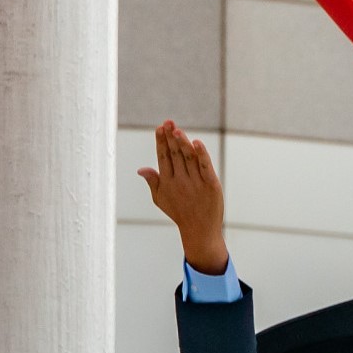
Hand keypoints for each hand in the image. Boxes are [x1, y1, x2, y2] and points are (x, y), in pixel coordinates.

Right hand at [138, 121, 226, 273]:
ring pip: (188, 158)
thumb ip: (153, 182)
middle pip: (174, 155)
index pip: (162, 157)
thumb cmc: (179, 213)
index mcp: (167, 182)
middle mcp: (180, 181)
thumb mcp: (161, 199)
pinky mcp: (211, 184)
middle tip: (168, 122)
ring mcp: (196, 182)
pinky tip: (196, 143)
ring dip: (182, 142)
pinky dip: (201, 154)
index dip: (161, 142)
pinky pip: (205, 166)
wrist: (200, 230)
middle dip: (170, 137)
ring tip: (177, 129)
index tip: (159, 128)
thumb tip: (141, 168)